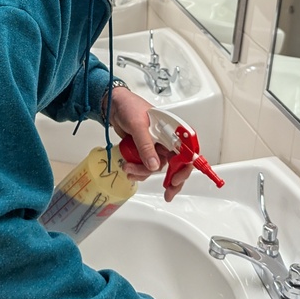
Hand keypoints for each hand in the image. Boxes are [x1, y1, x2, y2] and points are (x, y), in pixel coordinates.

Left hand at [102, 86, 186, 200]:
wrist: (113, 105)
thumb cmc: (128, 106)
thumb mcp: (138, 125)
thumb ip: (146, 145)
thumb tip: (154, 165)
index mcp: (172, 130)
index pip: (186, 151)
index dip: (185, 167)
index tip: (176, 179)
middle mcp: (166, 139)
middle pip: (176, 164)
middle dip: (172, 180)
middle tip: (168, 193)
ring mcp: (155, 145)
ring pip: (157, 167)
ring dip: (143, 172)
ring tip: (129, 169)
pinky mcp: (144, 150)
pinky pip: (146, 166)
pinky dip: (138, 170)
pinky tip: (129, 169)